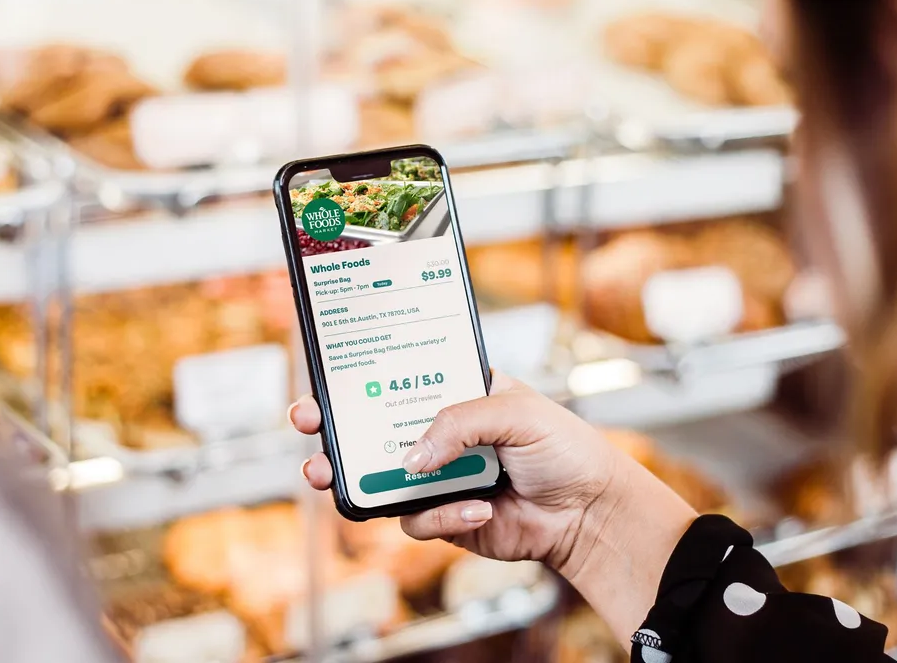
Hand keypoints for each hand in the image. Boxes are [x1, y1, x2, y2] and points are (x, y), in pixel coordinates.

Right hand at [290, 373, 617, 572]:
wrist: (589, 513)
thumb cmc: (564, 449)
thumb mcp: (517, 412)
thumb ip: (459, 422)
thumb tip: (410, 457)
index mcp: (457, 394)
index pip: (400, 379)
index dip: (360, 377)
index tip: (327, 376)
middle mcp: (441, 434)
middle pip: (373, 430)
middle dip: (333, 428)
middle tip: (308, 425)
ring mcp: (439, 477)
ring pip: (379, 479)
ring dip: (357, 478)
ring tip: (335, 476)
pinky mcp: (444, 518)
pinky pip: (415, 520)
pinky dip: (443, 516)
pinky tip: (480, 509)